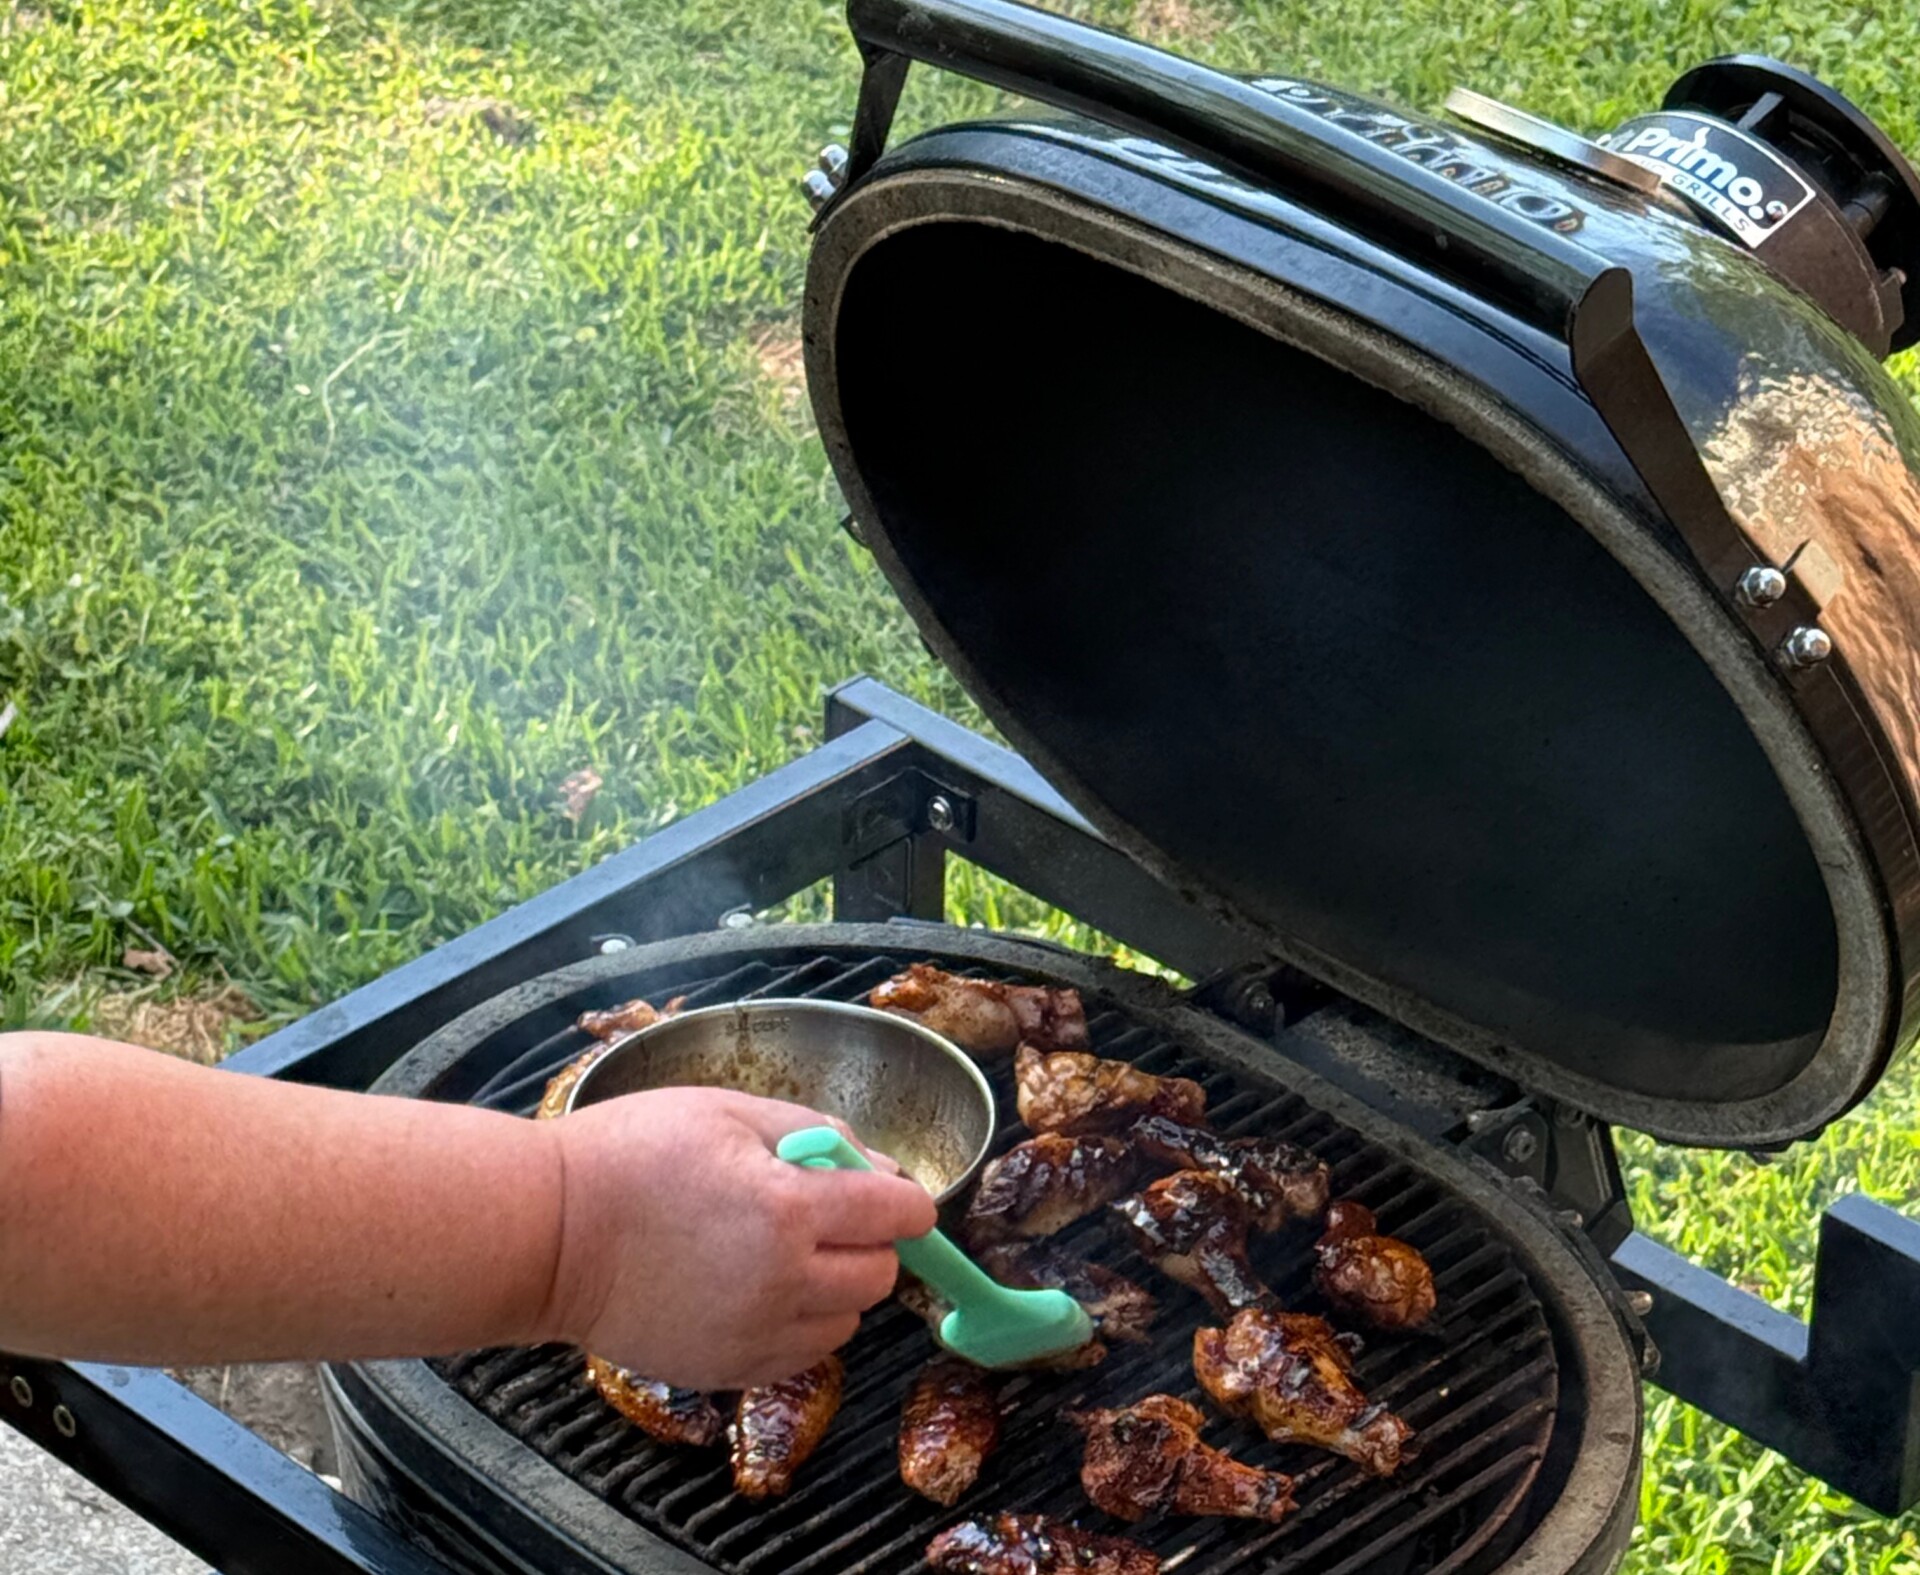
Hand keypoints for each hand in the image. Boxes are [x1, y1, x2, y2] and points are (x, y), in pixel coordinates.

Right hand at [541, 1087, 936, 1389]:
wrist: (549, 1232)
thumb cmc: (629, 1156)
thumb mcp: (729, 1110)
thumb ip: (816, 1133)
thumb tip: (877, 1166)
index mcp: (788, 1209)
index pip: (898, 1213)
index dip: (902, 1198)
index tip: (889, 1192)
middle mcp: (783, 1282)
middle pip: (881, 1274)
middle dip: (868, 1240)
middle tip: (822, 1214)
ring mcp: (755, 1335)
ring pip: (847, 1320)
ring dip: (834, 1286)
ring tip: (778, 1251)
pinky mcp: (727, 1370)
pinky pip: (802, 1354)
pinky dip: (799, 1323)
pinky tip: (754, 1287)